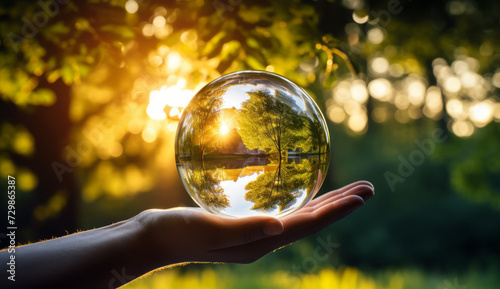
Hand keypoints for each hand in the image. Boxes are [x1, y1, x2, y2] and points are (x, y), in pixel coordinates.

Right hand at [134, 181, 373, 266]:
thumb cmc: (178, 232)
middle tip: (368, 189)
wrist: (155, 237)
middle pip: (312, 220)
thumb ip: (244, 229)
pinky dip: (300, 199)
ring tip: (348, 190)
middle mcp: (264, 239)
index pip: (308, 225)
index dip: (337, 210)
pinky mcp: (245, 222)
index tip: (362, 196)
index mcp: (261, 243)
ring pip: (301, 214)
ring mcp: (256, 232)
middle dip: (341, 205)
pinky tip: (302, 190)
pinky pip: (282, 208)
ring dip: (326, 201)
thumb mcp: (209, 228)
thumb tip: (280, 226)